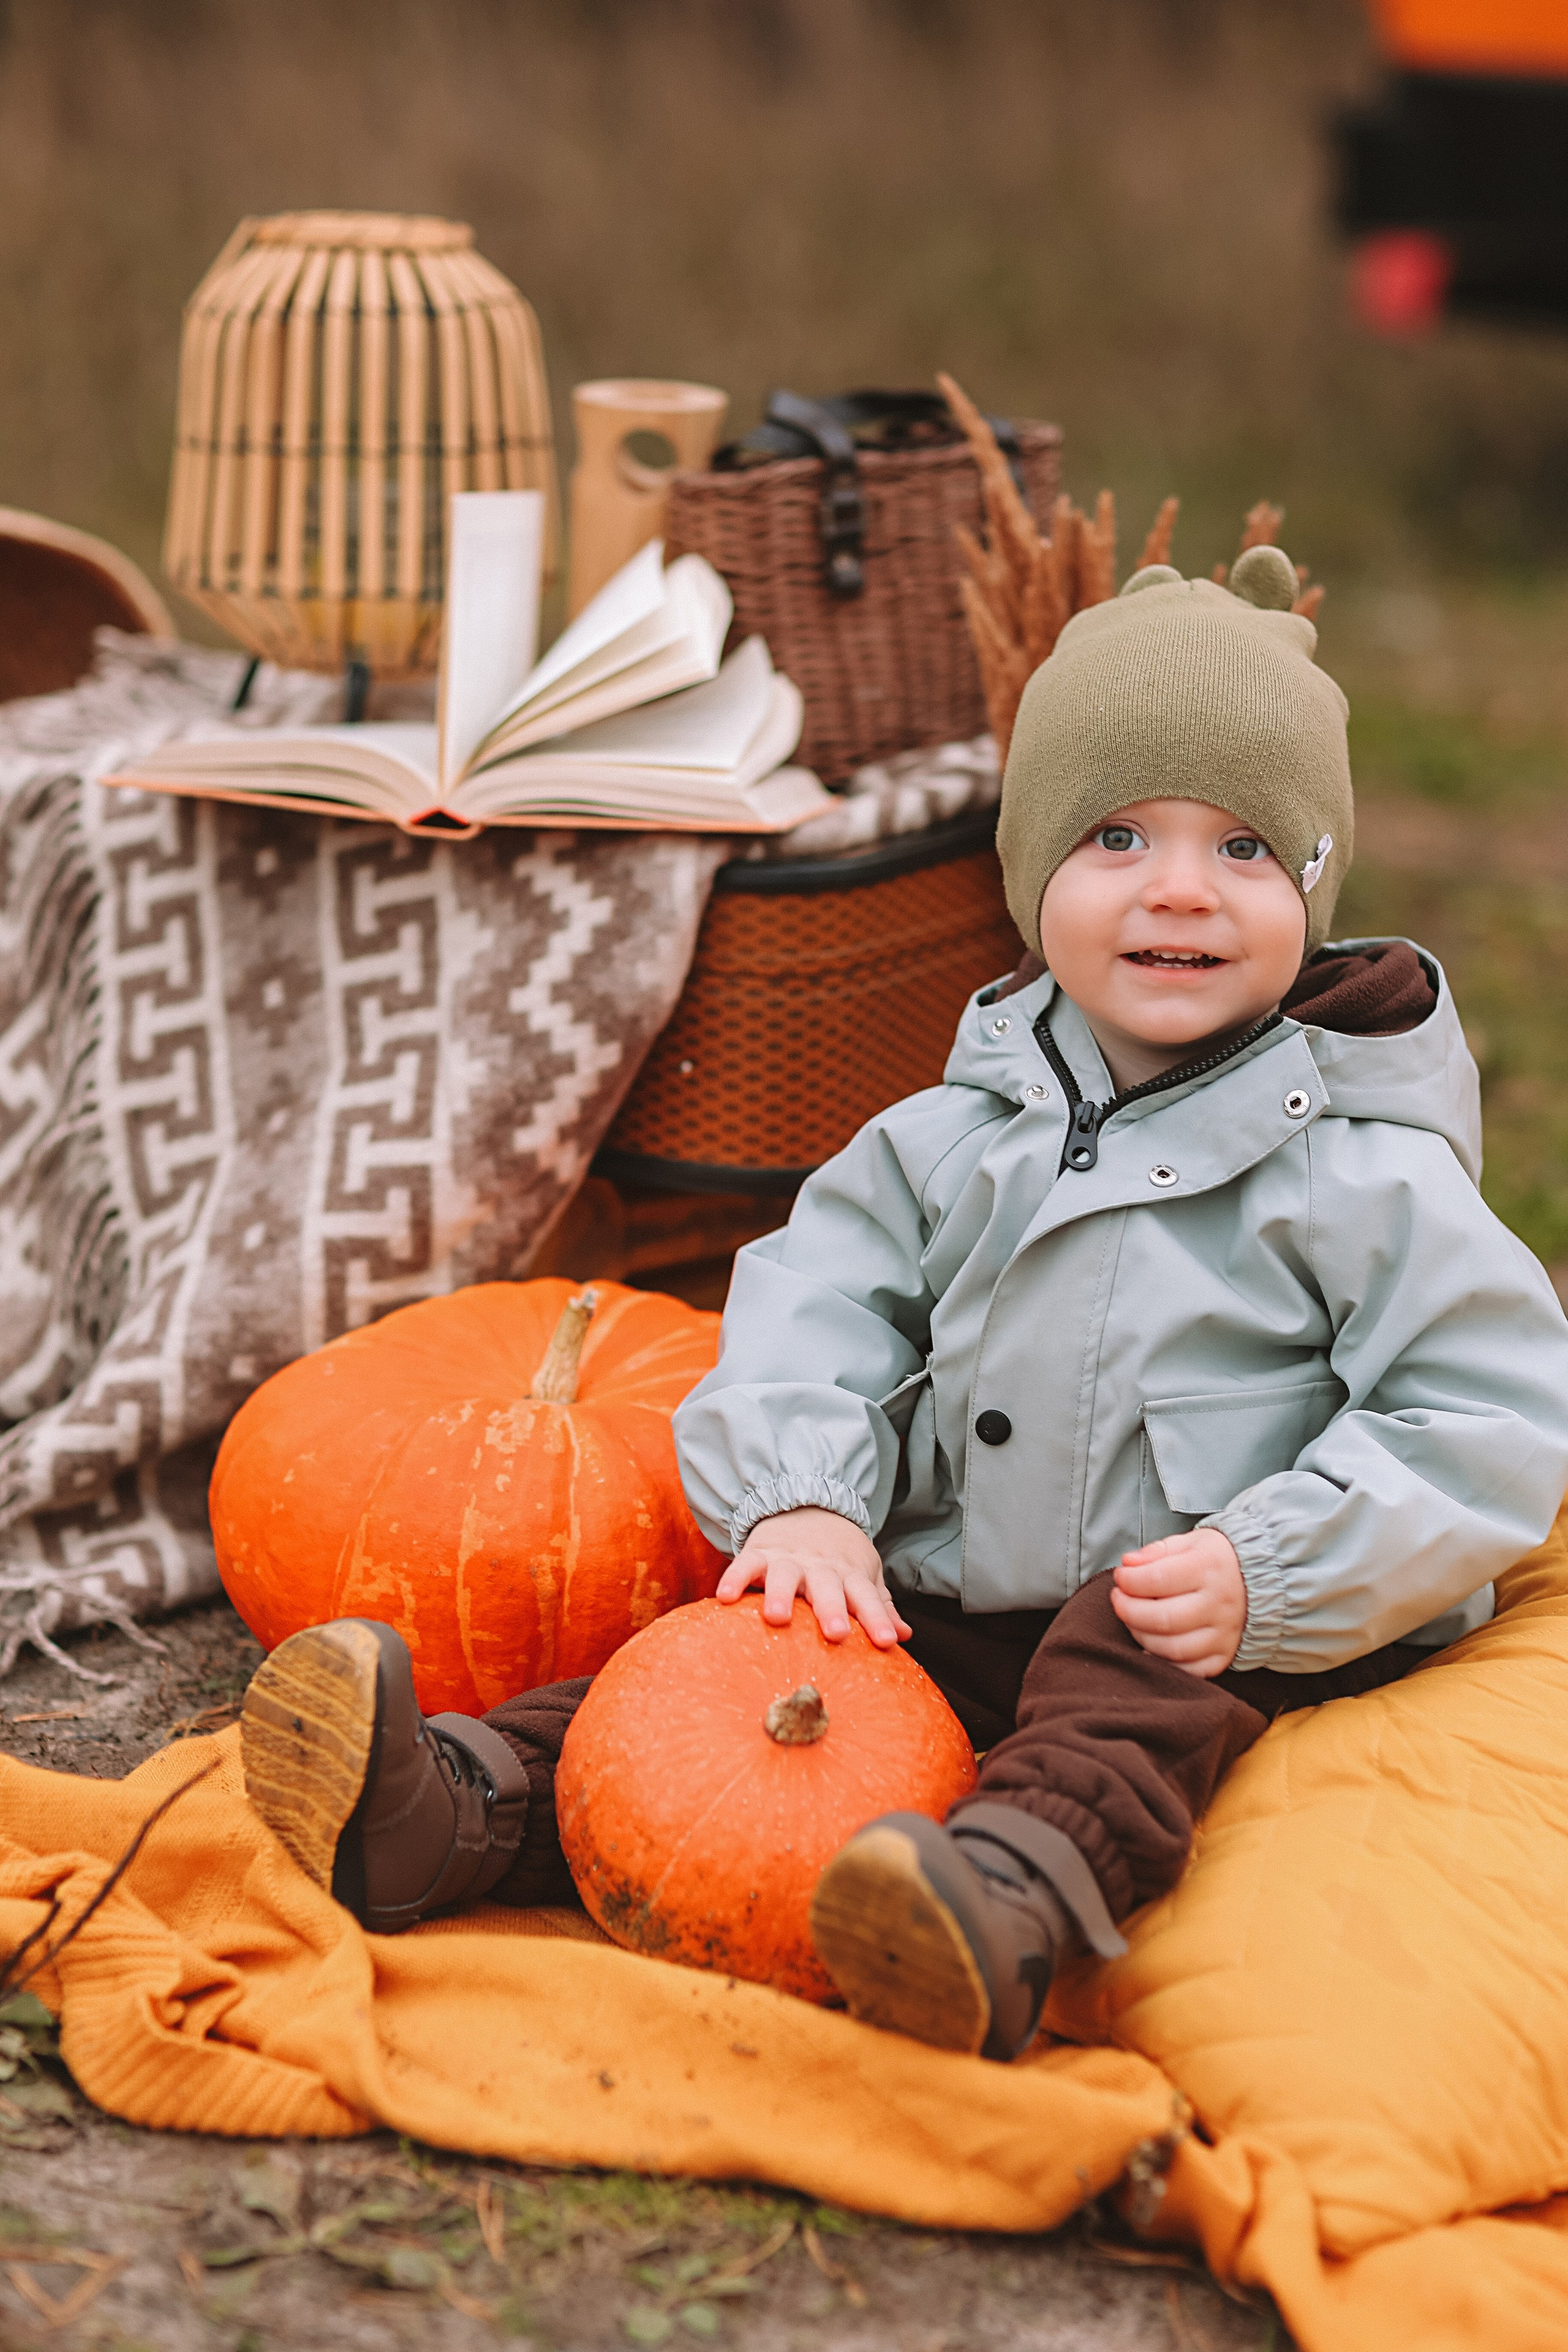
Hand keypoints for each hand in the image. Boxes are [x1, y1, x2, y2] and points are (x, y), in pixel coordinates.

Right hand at [716, 1506, 911, 1648]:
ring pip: (784, 1575)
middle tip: (837, 1633)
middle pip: (827, 1587)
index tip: (887, 1642)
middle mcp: (820, 1566)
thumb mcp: (863, 1574)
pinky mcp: (759, 1553)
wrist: (807, 1505)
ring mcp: (788, 1558)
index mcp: (849, 1573)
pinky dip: (735, 1578)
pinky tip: (725, 1597)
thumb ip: (880, 1605)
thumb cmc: (838, 1555)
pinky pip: (745, 1564)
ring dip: (780, 1594)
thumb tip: (903, 1636)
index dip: (877, 1618)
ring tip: (778, 1617)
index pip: (867, 1596)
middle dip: (832, 1609)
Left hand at [1110, 1528, 1246, 1678]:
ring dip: (1141, 1636)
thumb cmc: (1217, 1559)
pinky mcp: (1225, 1655)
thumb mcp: (1191, 1542)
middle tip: (1119, 1599)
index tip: (1120, 1577)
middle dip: (1129, 1611)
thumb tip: (1128, 1563)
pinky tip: (1151, 1645)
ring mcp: (1225, 1634)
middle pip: (1163, 1619)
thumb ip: (1158, 1551)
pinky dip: (1164, 1662)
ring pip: (1173, 1648)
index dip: (1130, 1580)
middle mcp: (1220, 1603)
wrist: (1264, 1580)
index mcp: (1210, 1567)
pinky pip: (1190, 1670)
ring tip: (1133, 1619)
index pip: (1159, 1579)